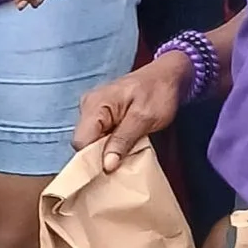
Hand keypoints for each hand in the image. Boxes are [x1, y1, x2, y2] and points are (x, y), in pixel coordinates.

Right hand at [77, 53, 184, 167]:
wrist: (167, 75)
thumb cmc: (158, 92)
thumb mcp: (144, 119)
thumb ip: (123, 140)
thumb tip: (106, 165)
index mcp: (95, 104)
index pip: (81, 141)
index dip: (92, 160)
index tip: (110, 171)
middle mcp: (88, 106)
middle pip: (83, 142)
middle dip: (100, 156)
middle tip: (121, 164)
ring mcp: (93, 109)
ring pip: (90, 141)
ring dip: (106, 151)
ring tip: (124, 155)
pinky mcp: (100, 114)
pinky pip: (98, 135)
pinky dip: (109, 144)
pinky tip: (122, 147)